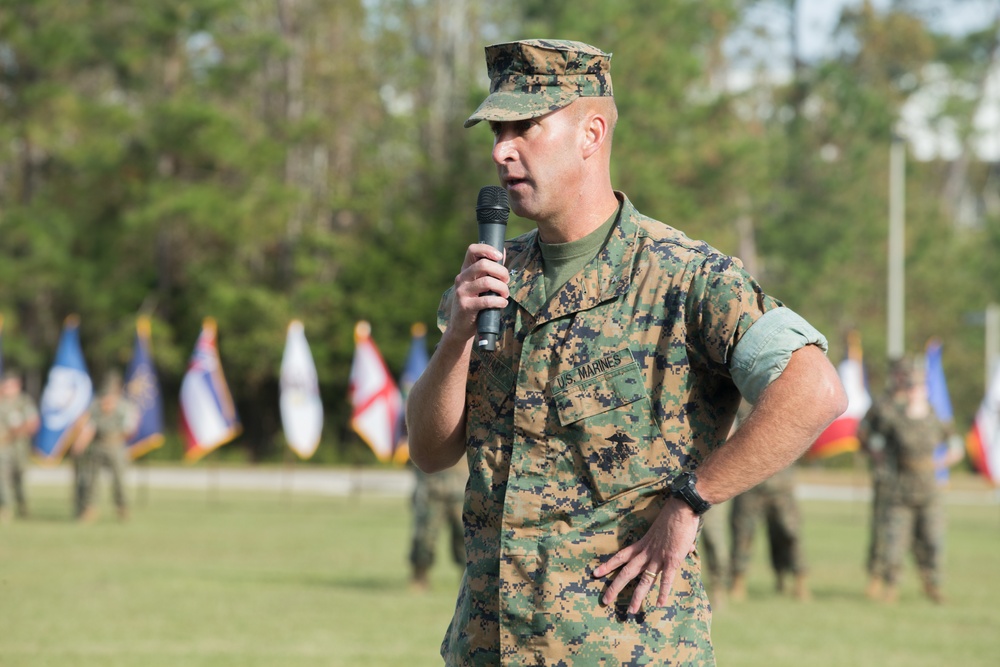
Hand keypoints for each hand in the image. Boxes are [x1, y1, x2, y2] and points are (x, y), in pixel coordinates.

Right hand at [443, 243, 509, 342]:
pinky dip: (499, 301)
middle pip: (483, 264)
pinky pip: (487, 300)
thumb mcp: (479, 285)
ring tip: (505, 294)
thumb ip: (489, 270)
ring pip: (487, 282)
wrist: (460, 327)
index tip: (499, 256)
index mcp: (465, 271)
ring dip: (502, 287)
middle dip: (501, 271)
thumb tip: (503, 252)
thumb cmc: (474, 304)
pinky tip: (502, 303)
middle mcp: (461, 279)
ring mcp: (462, 292)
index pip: (472, 250)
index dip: (487, 249)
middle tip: (506, 280)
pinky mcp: (466, 306)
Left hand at [592, 497, 700, 613]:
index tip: (595, 573)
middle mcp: (646, 553)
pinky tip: (659, 604)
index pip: (620, 556)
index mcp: (642, 545)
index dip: (608, 565)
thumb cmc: (673, 516)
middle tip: (605, 600)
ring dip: (637, 596)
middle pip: (627, 572)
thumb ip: (672, 544)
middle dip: (615, 587)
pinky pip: (666, 579)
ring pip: (644, 580)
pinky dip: (663, 592)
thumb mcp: (664, 531)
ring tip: (631, 611)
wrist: (681, 508)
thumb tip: (688, 550)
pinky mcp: (672, 560)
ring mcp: (658, 557)